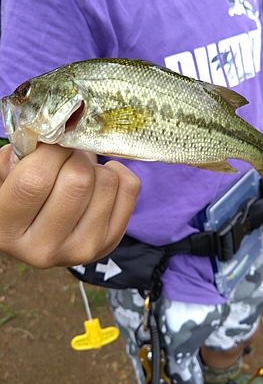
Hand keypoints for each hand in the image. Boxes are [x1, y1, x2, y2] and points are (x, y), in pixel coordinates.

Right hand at [0, 143, 138, 267]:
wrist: (40, 234)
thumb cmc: (20, 198)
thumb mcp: (5, 179)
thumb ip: (16, 158)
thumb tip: (52, 134)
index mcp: (7, 231)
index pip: (36, 180)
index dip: (49, 151)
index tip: (52, 142)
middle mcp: (44, 248)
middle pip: (78, 180)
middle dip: (74, 157)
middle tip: (66, 158)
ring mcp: (82, 249)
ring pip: (106, 182)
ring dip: (95, 167)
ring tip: (79, 174)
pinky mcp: (110, 242)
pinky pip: (129, 188)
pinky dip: (118, 173)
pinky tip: (100, 179)